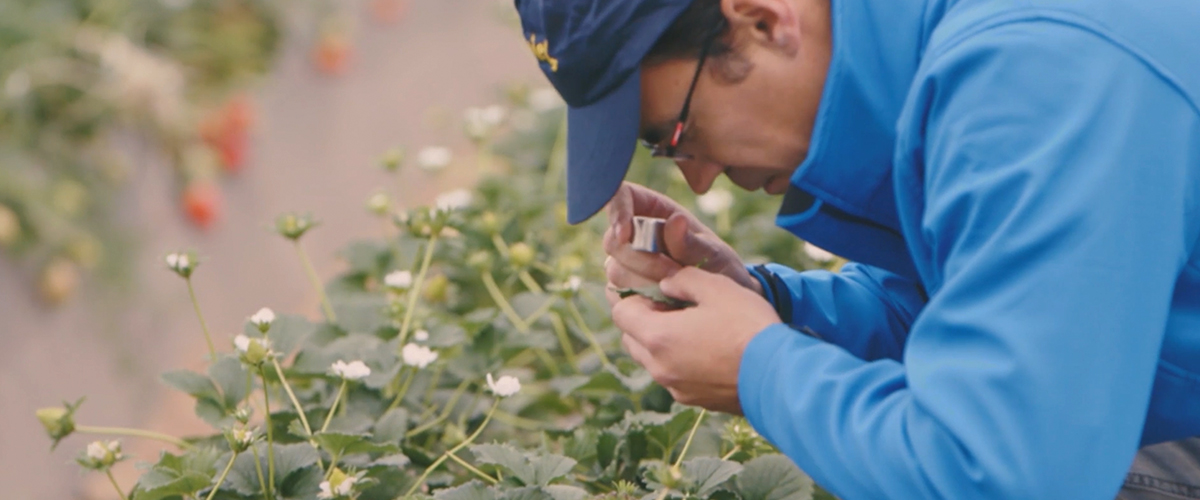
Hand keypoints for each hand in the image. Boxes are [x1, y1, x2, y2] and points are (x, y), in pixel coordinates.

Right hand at [603, 182, 760, 307]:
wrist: (719, 303)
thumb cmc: (717, 266)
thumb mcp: (713, 253)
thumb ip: (692, 242)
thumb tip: (675, 220)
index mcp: (651, 208)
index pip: (621, 196)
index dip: (617, 211)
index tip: (625, 235)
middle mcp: (631, 234)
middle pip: (614, 242)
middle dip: (643, 261)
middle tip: (674, 273)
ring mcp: (623, 263)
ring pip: (616, 271)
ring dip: (646, 284)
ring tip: (678, 289)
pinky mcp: (621, 291)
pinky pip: (619, 297)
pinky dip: (642, 302)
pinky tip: (666, 304)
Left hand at [611, 267, 780, 413]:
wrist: (780, 375)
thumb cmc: (748, 326)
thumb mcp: (716, 287)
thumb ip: (682, 279)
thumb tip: (666, 283)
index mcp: (657, 337)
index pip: (621, 313)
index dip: (633, 296)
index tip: (655, 289)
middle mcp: (659, 367)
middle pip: (631, 339)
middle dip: (644, 320)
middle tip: (672, 305)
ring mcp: (676, 388)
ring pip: (651, 360)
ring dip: (660, 342)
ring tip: (691, 327)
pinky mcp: (695, 400)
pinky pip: (674, 376)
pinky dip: (678, 361)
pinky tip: (706, 349)